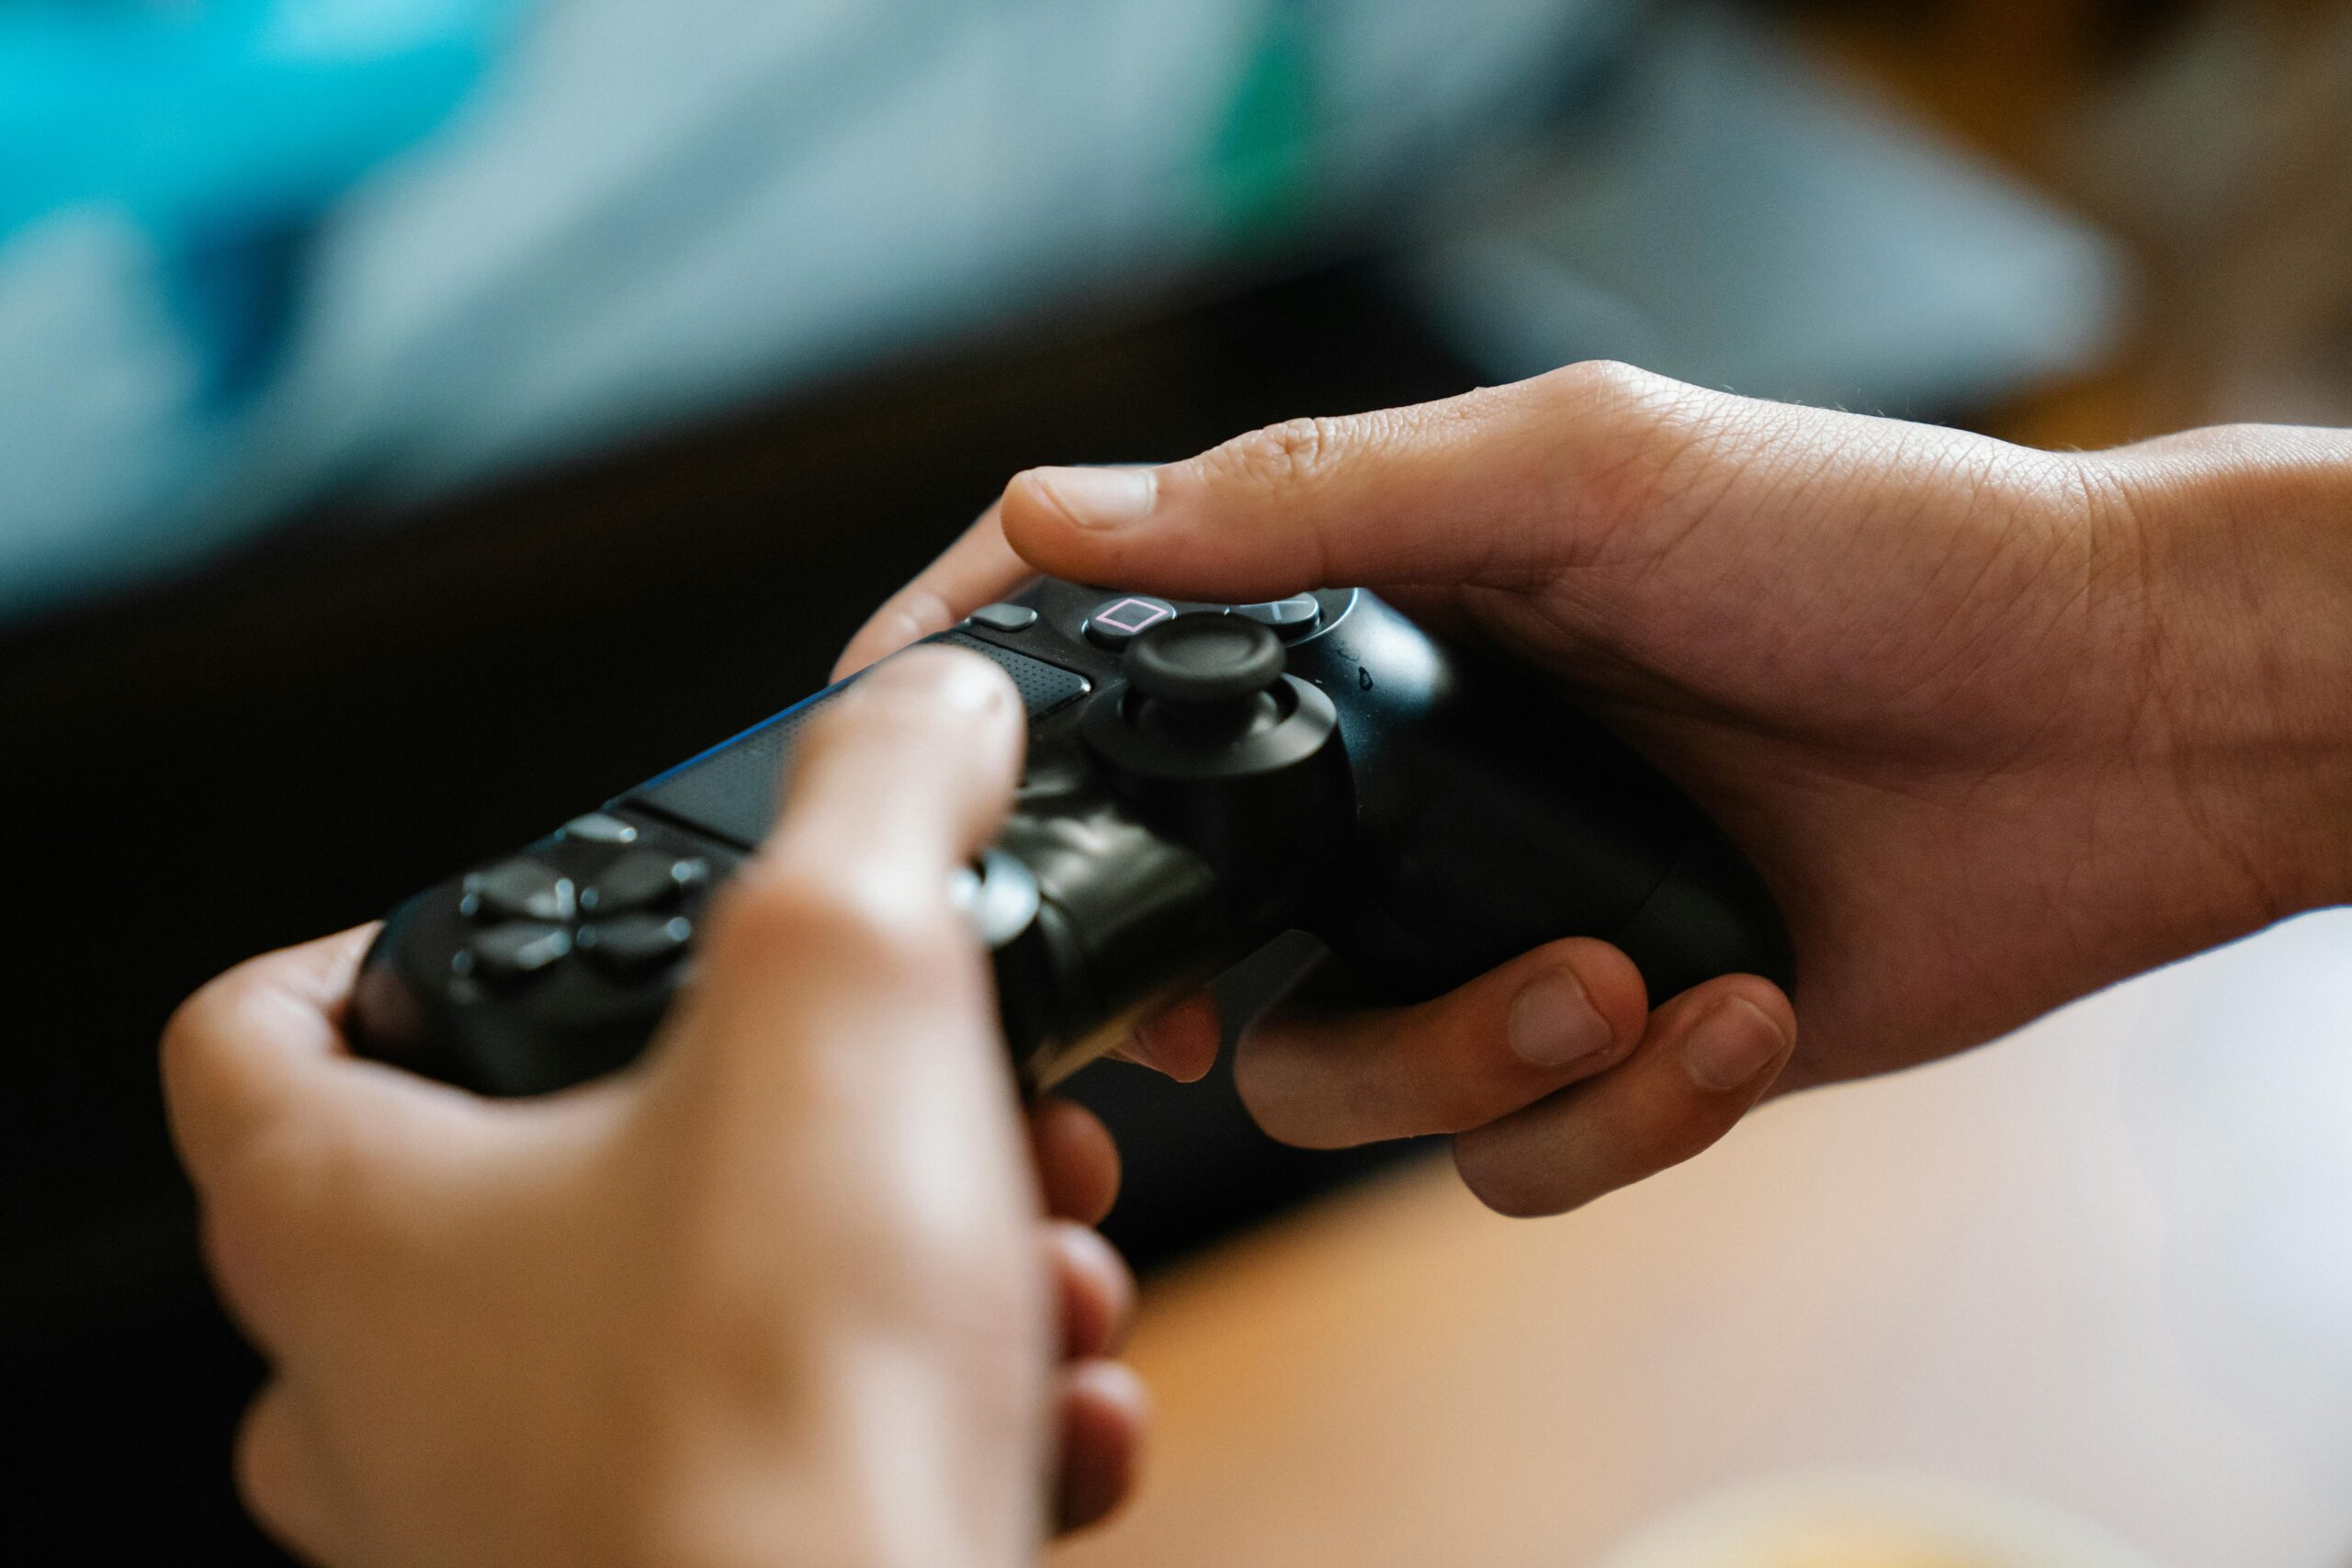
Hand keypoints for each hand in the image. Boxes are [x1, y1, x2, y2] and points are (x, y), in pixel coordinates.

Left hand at [164, 650, 1146, 1567]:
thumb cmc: (768, 1410)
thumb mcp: (847, 995)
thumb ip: (882, 804)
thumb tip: (933, 708)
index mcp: (358, 1218)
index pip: (264, 1031)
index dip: (378, 939)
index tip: (524, 915)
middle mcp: (402, 1385)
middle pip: (553, 1167)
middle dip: (780, 1109)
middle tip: (913, 1086)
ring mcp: (527, 1512)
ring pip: (708, 1316)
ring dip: (894, 1253)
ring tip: (1034, 1241)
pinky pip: (797, 1453)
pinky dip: (931, 1401)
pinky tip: (1052, 1393)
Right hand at [838, 364, 2351, 1216]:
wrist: (2104, 724)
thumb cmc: (1873, 553)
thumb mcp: (1579, 472)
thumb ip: (1315, 500)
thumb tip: (1059, 509)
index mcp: (1386, 620)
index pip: (1128, 652)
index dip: (995, 693)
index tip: (882, 732)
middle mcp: (1418, 781)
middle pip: (1206, 934)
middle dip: (1235, 993)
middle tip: (1250, 999)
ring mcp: (1501, 918)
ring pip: (1349, 1079)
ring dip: (1476, 1058)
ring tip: (1629, 978)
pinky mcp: (1608, 1041)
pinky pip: (1520, 1151)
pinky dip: (1623, 1105)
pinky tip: (1736, 1004)